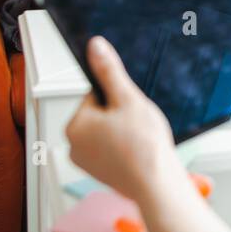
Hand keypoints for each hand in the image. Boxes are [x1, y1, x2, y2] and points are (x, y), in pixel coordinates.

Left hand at [65, 36, 182, 204]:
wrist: (157, 184)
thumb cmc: (144, 147)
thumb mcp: (128, 99)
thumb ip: (109, 71)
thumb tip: (95, 47)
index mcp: (75, 125)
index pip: (95, 95)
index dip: (117, 98)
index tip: (130, 109)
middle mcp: (74, 146)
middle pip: (99, 114)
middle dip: (119, 115)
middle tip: (136, 126)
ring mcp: (86, 162)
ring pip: (106, 132)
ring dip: (122, 131)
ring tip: (138, 140)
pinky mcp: (99, 173)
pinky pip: (110, 150)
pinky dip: (123, 148)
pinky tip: (137, 152)